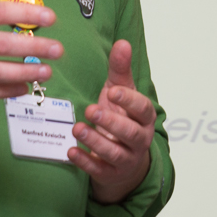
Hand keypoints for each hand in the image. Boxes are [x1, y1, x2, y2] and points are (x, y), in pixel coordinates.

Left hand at [70, 39, 155, 202]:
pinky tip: (71, 151)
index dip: (129, 101)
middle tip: (91, 110)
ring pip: (115, 153)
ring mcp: (126, 159)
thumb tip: (123, 42)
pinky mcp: (110, 174)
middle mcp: (139, 140)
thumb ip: (121, 69)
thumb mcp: (120, 92)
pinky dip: (85, 162)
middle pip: (131, 133)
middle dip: (112, 123)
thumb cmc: (122, 118)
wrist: (123, 158)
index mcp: (144, 118)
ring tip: (77, 129)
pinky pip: (99, 170)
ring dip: (96, 141)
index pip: (143, 109)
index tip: (112, 91)